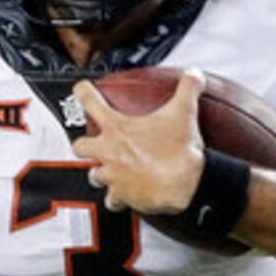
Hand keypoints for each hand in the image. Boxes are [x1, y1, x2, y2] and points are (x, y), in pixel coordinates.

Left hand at [72, 74, 203, 215]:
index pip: (90, 102)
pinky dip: (117, 199)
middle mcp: (109, 152)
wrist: (184, 185)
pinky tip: (125, 196)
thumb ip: (188, 89)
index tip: (81, 89)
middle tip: (94, 144)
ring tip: (111, 171)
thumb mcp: (184, 112)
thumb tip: (194, 75)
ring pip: (93, 176)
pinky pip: (112, 200)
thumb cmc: (179, 151)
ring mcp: (113, 176)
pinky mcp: (122, 196)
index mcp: (118, 128)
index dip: (83, 92)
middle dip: (85, 145)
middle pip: (80, 146)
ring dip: (101, 173)